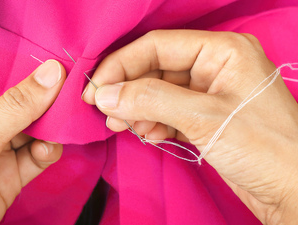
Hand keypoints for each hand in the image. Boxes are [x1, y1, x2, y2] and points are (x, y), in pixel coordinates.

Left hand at [0, 60, 65, 224]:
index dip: (24, 66)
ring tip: (61, 123)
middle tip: (68, 91)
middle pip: (19, 102)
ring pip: (33, 128)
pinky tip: (47, 151)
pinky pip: (37, 155)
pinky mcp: (10, 173)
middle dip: (44, 98)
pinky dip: (48, 151)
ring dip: (50, 127)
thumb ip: (15, 107)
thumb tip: (51, 73)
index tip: (54, 60)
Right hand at [82, 30, 297, 223]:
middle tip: (104, 110)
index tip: (95, 88)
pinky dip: (153, 122)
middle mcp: (214, 66)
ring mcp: (209, 92)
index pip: (157, 46)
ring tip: (123, 126)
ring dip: (138, 108)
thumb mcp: (203, 117)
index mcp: (222, 50)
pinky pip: (168, 111)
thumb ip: (151, 100)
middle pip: (155, 68)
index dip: (121, 65)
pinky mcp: (204, 117)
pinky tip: (149, 134)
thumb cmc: (264, 147)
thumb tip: (105, 94)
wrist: (295, 192)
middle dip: (128, 90)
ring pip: (158, 91)